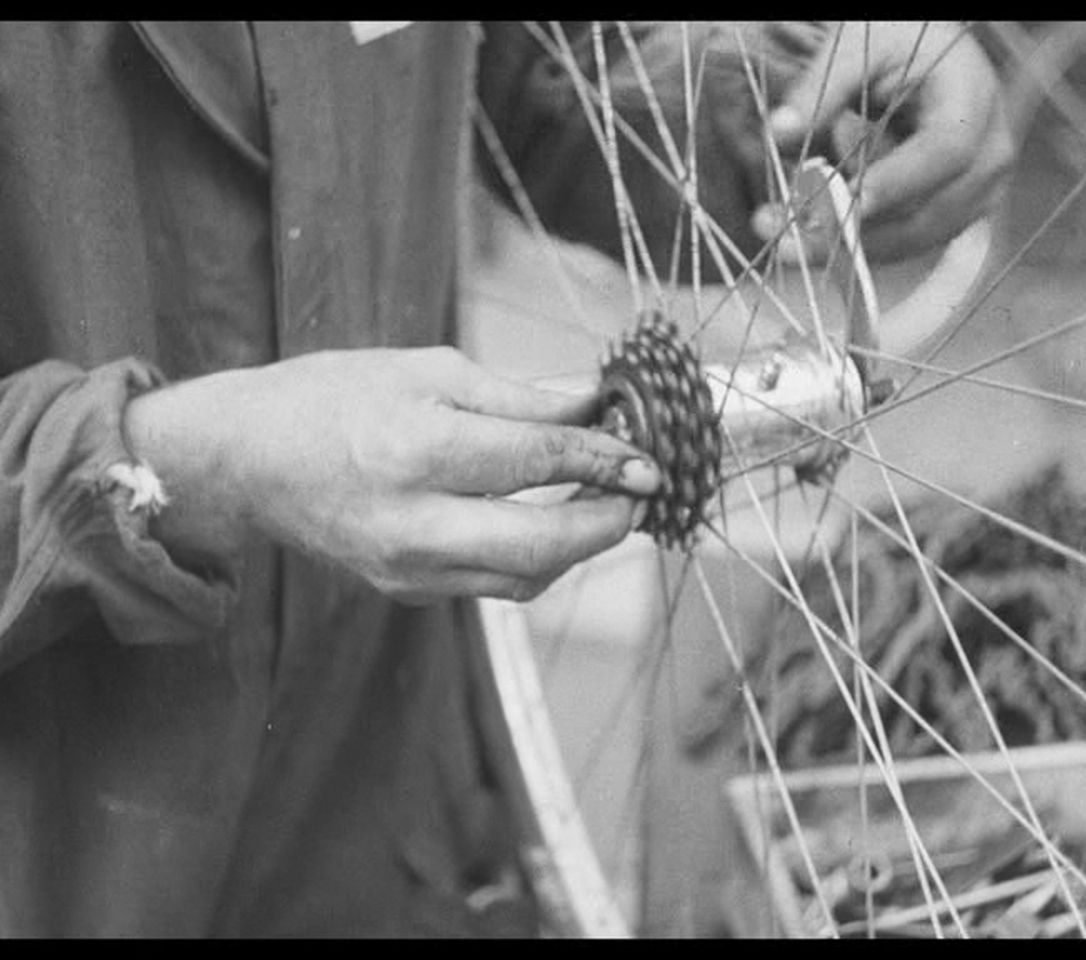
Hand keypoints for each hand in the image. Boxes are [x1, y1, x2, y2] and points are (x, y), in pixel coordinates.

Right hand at [124, 347, 661, 603]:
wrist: (246, 461)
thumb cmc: (331, 397)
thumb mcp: (427, 370)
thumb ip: (517, 398)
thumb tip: (593, 406)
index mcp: (417, 448)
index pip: (538, 462)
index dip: (605, 460)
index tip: (647, 460)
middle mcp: (413, 522)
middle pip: (543, 546)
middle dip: (606, 524)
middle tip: (637, 496)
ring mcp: (407, 568)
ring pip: (525, 579)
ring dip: (577, 548)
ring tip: (599, 506)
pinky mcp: (405, 591)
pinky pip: (491, 586)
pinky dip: (533, 560)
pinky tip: (545, 524)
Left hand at [755, 21, 1012, 261]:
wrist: (928, 59)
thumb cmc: (896, 45)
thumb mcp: (858, 48)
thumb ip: (819, 90)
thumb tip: (778, 130)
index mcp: (972, 99)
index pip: (945, 150)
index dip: (898, 181)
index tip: (849, 201)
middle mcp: (987, 153)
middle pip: (927, 210)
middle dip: (852, 229)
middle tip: (781, 234)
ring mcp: (976, 193)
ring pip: (911, 239)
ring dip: (844, 247)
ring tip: (781, 237)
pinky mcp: (953, 217)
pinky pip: (903, 244)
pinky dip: (854, 247)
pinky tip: (807, 239)